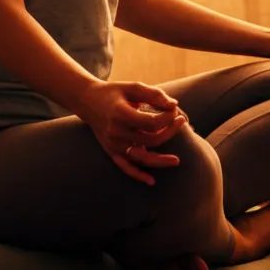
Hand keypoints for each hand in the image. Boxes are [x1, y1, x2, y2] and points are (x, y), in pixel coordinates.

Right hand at [75, 80, 189, 184]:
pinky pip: (126, 167)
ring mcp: (113, 144)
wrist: (88, 101)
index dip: (168, 118)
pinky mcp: (111, 151)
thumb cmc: (114, 92)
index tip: (174, 110)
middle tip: (182, 122)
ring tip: (176, 160)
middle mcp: (116, 132)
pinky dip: (138, 175)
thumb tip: (174, 105)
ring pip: (141, 158)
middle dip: (169, 132)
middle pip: (150, 140)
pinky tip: (152, 181)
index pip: (152, 122)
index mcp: (121, 114)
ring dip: (160, 160)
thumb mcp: (133, 87)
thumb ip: (154, 94)